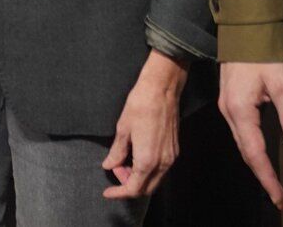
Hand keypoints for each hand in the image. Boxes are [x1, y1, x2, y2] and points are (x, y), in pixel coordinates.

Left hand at [103, 49, 187, 199]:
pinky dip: (148, 170)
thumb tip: (109, 165)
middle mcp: (163, 163)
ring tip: (123, 161)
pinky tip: (136, 156)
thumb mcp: (123, 129)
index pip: (134, 188)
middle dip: (129, 185)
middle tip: (115, 170)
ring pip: (155, 180)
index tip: (107, 192)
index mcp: (148, 160)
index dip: (119, 193)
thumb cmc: (140, 106)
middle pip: (146, 188)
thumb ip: (117, 152)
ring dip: (139, 177)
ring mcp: (171, 157)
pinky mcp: (174, 150)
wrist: (162, 89)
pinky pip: (161, 170)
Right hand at [219, 61, 282, 210]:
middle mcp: (229, 112)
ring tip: (273, 181)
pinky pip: (241, 132)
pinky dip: (252, 148)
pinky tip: (262, 153)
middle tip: (279, 197)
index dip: (268, 178)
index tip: (280, 198)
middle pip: (246, 152)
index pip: (255, 154)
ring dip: (257, 164)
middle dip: (262, 176)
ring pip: (242, 143)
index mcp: (240, 110)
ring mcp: (227, 106)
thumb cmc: (263, 54)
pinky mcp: (230, 101)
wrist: (244, 29)